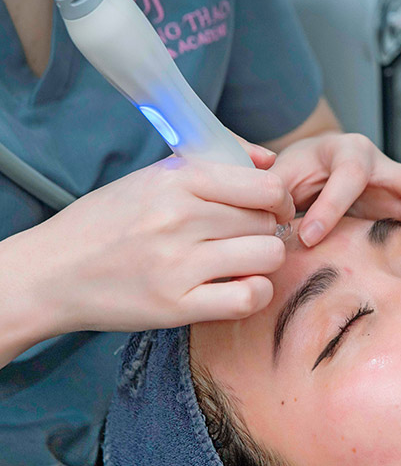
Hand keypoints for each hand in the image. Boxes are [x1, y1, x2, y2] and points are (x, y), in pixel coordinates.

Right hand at [4, 150, 293, 343]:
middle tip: (246, 241)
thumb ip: (214, 162)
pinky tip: (237, 288)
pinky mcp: (175, 306)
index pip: (265, 187)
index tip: (272, 211)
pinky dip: (253, 294)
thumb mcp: (154, 177)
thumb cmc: (109, 222)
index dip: (280, 201)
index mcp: (178, 180)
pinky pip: (247, 298)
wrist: (54, 271)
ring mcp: (178, 264)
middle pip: (267, 223)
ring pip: (267, 257)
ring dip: (263, 264)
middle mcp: (180, 218)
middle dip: (266, 232)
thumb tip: (268, 159)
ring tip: (242, 265)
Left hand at [270, 133, 400, 252]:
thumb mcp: (277, 178)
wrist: (306, 173)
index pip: (348, 179)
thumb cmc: (291, 174)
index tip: (308, 235)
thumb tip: (282, 219)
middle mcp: (382, 172)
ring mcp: (398, 197)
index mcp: (346, 154)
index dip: (329, 208)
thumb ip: (277, 193)